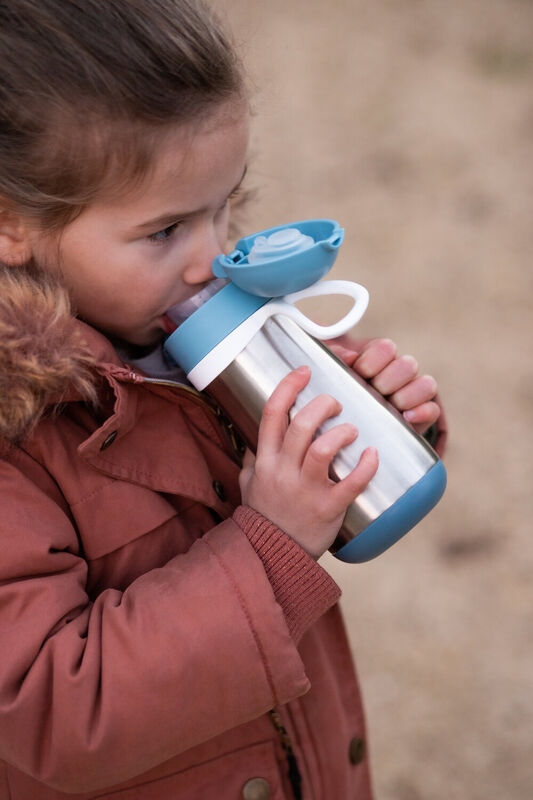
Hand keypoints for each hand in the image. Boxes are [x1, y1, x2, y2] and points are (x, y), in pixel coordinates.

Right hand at [239, 366, 378, 559]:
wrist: (273, 554)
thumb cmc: (264, 514)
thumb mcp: (250, 481)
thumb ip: (256, 456)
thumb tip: (259, 432)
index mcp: (266, 460)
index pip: (273, 413)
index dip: (289, 386)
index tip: (305, 370)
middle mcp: (284, 472)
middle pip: (301, 426)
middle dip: (323, 405)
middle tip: (336, 402)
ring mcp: (306, 490)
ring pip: (323, 449)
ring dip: (342, 432)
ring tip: (352, 430)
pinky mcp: (328, 509)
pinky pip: (350, 484)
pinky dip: (365, 467)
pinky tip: (373, 454)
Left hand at [328, 338, 439, 434]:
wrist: (343, 423)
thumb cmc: (337, 392)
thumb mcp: (329, 372)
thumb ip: (333, 356)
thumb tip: (348, 356)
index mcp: (378, 359)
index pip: (387, 348)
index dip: (372, 360)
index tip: (359, 371)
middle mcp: (399, 374)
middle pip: (408, 365)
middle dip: (388, 380)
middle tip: (373, 391)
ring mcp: (411, 394)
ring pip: (426, 384)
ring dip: (406, 395)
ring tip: (389, 405)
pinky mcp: (420, 417)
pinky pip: (432, 410)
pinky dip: (423, 412)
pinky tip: (406, 418)